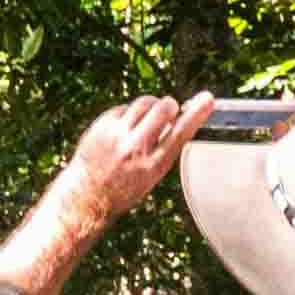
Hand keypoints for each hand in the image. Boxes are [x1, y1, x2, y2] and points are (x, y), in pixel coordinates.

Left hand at [68, 93, 212, 223]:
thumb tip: (177, 121)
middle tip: (170, 108)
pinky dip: (130, 113)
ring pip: (143, 103)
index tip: (207, 99)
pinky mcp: (102, 125)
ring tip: (148, 117)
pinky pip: (124, 107)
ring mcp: (116, 135)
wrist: (87, 195)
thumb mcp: (152, 176)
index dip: (196, 114)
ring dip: (151, 105)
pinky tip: (127, 126)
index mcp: (153, 165)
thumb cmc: (123, 188)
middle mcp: (135, 148)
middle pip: (162, 109)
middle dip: (170, 105)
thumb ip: (164, 149)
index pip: (180, 133)